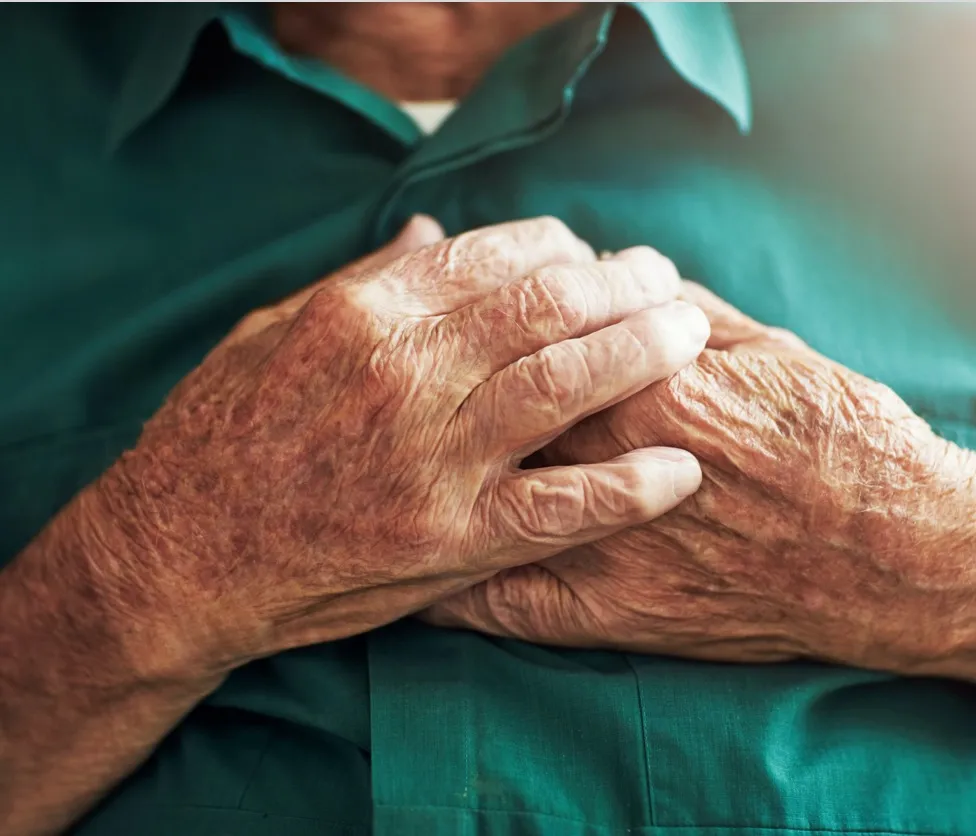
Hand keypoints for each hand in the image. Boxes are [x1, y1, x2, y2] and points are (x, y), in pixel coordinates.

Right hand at [84, 217, 710, 680]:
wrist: (182, 552)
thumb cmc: (222, 434)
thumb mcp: (273, 329)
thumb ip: (363, 278)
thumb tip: (432, 229)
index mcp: (366, 312)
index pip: (497, 255)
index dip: (563, 250)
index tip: (590, 258)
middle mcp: (407, 372)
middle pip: (549, 306)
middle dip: (623, 285)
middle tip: (664, 282)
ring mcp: (433, 458)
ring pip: (567, 383)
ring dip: (644, 353)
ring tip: (691, 337)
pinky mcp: (448, 539)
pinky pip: (561, 508)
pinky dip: (629, 487)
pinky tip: (679, 472)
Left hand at [422, 282, 975, 675]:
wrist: (891, 549)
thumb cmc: (834, 437)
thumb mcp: (755, 346)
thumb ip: (668, 312)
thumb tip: (616, 277)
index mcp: (630, 379)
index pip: (518, 332)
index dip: (486, 318)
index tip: (473, 315)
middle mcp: (593, 455)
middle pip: (480, 409)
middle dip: (444, 386)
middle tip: (425, 381)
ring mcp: (587, 539)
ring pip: (470, 495)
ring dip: (431, 469)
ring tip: (408, 451)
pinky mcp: (597, 611)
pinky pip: (491, 601)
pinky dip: (443, 584)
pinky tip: (409, 570)